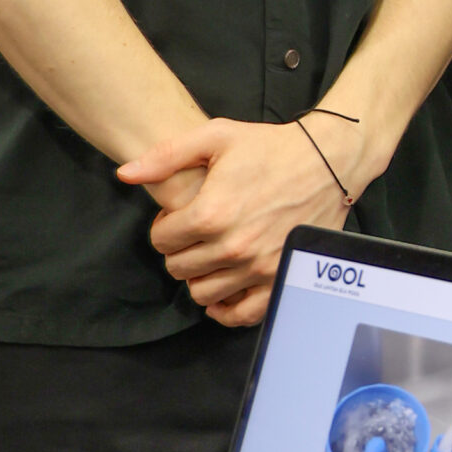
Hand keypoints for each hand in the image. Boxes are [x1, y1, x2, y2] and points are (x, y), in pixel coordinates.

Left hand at [118, 117, 353, 326]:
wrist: (327, 161)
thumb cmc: (270, 147)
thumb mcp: (215, 137)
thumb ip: (165, 156)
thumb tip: (124, 174)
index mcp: (211, 213)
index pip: (161, 240)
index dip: (165, 226)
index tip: (180, 216)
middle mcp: (232, 247)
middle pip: (178, 268)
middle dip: (180, 250)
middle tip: (196, 233)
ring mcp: (257, 268)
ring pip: (203, 294)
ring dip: (200, 276)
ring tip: (211, 255)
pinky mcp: (279, 279)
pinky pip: (242, 314)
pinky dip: (225, 309)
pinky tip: (223, 291)